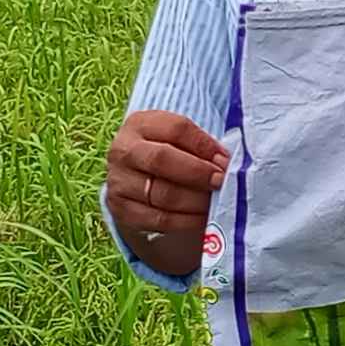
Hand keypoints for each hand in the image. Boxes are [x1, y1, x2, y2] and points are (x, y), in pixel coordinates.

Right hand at [105, 110, 228, 278]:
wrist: (134, 175)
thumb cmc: (165, 151)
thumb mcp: (177, 138)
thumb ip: (200, 145)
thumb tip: (225, 163)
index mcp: (140, 124)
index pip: (176, 129)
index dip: (205, 145)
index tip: (225, 160)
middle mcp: (123, 151)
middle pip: (162, 159)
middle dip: (198, 173)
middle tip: (221, 181)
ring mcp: (118, 182)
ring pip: (162, 194)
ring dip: (196, 200)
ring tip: (216, 201)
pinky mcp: (121, 210)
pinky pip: (159, 220)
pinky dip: (186, 221)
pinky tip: (203, 218)